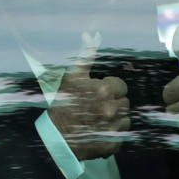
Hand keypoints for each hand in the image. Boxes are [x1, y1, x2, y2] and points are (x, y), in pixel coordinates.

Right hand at [48, 32, 130, 160]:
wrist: (52, 137)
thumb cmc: (62, 103)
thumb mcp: (72, 76)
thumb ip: (85, 55)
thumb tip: (90, 34)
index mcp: (102, 91)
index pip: (121, 87)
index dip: (110, 89)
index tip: (98, 94)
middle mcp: (109, 109)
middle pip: (124, 103)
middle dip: (113, 103)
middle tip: (97, 107)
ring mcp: (111, 128)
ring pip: (125, 119)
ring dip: (115, 118)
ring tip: (98, 119)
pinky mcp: (111, 144)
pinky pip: (122, 136)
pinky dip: (113, 134)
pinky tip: (99, 132)